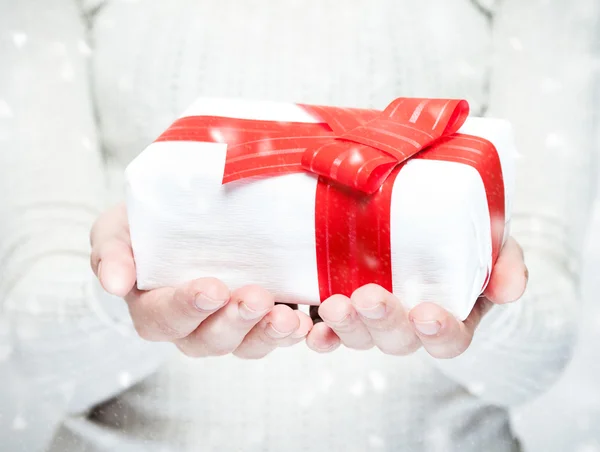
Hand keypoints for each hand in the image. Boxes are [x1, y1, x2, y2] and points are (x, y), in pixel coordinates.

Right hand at [90, 203, 311, 358]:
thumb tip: (112, 283)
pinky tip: (307, 322)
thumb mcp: (118, 229)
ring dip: (268, 334)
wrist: (183, 215)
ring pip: (246, 345)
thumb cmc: (145, 226)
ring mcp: (227, 324)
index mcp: (153, 307)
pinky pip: (274, 337)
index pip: (163, 319)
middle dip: (234, 322)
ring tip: (289, 317)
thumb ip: (111, 252)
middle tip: (256, 298)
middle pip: (208, 341)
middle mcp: (191, 326)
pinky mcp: (258, 318)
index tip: (212, 289)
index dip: (187, 309)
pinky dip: (292, 334)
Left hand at [306, 237, 527, 358]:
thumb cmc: (464, 237)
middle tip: (369, 298)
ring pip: (361, 336)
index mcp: (449, 317)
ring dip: (347, 327)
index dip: (439, 333)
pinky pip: (330, 329)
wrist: (428, 218)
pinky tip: (309, 325)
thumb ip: (506, 263)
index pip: (448, 340)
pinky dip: (319, 333)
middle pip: (398, 340)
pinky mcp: (345, 305)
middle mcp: (409, 326)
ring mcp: (374, 319)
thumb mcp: (495, 243)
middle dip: (384, 323)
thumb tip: (511, 289)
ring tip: (333, 306)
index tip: (427, 314)